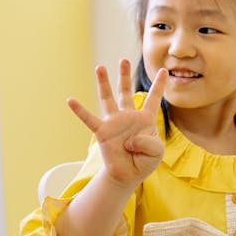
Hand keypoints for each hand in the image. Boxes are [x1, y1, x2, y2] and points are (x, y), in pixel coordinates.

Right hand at [67, 59, 167, 187]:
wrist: (128, 175)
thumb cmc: (144, 161)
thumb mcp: (156, 153)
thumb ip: (149, 143)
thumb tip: (130, 139)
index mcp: (145, 119)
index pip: (153, 99)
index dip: (159, 85)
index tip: (165, 70)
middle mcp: (128, 117)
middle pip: (126, 92)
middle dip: (124, 76)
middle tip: (123, 60)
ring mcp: (114, 123)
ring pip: (108, 99)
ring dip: (103, 84)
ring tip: (100, 67)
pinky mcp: (103, 132)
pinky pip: (89, 120)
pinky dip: (80, 111)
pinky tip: (70, 100)